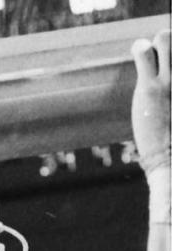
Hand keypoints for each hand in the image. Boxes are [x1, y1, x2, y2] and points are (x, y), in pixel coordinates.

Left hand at [131, 31, 170, 173]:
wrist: (170, 156)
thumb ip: (171, 92)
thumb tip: (168, 94)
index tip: (170, 62)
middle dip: (168, 41)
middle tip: (161, 56)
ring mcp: (170, 79)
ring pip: (164, 38)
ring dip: (154, 44)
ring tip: (147, 55)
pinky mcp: (150, 87)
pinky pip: (143, 53)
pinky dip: (138, 49)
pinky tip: (138, 52)